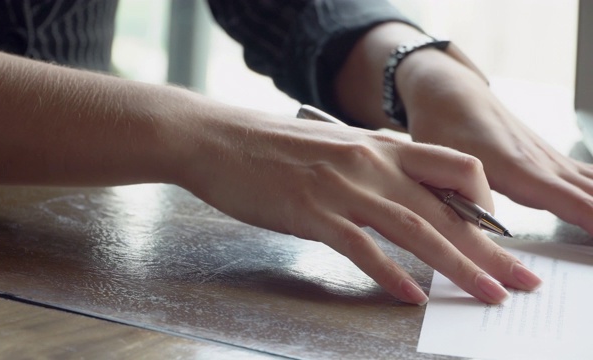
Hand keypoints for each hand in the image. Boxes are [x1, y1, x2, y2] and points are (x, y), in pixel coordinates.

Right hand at [179, 106, 541, 304]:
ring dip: (456, 265)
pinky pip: (363, 247)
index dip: (484, 203)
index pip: (455, 168)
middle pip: (446, 207)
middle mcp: (370, 162)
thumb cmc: (273, 147)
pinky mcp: (312, 211)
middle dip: (488, 247)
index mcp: (379, 145)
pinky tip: (411, 295)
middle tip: (515, 279)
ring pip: (416, 228)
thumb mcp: (334, 147)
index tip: (494, 233)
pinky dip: (391, 274)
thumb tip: (402, 196)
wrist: (218, 139)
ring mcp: (342, 186)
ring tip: (483, 294)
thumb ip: (372, 168)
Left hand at [401, 51, 592, 235]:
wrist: (450, 94)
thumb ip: (462, 204)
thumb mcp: (442, 168)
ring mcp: (550, 160)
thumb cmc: (443, 130)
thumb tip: (483, 236)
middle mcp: (544, 164)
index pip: (571, 202)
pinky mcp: (550, 159)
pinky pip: (589, 178)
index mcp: (519, 169)